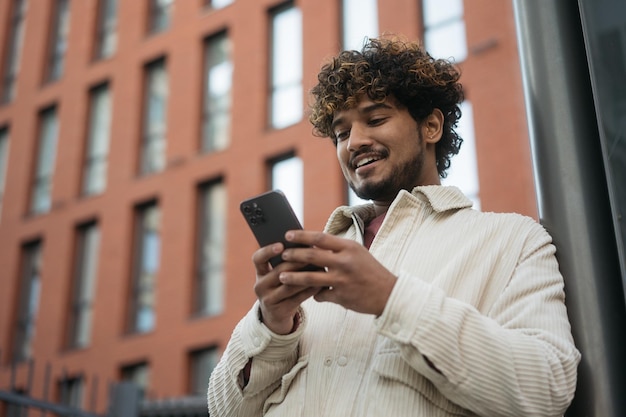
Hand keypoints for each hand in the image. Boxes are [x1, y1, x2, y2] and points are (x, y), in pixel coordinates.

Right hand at [252, 242, 320, 333]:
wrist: (276, 315)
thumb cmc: (281, 287)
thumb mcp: (277, 275)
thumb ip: (286, 262)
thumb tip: (306, 243)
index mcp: (260, 272)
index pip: (258, 258)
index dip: (267, 251)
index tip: (280, 245)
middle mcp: (260, 285)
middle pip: (278, 271)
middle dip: (296, 262)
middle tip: (312, 254)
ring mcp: (268, 299)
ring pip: (289, 286)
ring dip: (306, 276)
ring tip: (320, 268)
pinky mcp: (279, 311)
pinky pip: (297, 299)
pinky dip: (310, 290)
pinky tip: (320, 284)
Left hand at [278, 230, 396, 315]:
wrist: (389, 293)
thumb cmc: (370, 270)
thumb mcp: (357, 253)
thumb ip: (337, 248)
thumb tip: (313, 243)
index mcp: (349, 248)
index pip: (320, 238)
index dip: (302, 236)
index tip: (288, 234)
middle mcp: (345, 262)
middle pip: (311, 256)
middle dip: (293, 255)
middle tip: (282, 255)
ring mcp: (342, 280)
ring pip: (311, 278)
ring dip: (294, 278)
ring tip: (282, 276)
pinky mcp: (341, 297)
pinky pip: (320, 295)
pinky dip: (314, 295)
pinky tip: (310, 295)